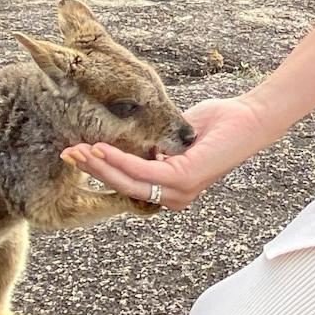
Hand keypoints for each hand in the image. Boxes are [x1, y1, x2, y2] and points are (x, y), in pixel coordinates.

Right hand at [62, 95, 273, 210]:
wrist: (249, 118)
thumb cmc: (218, 124)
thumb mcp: (175, 135)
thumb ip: (153, 142)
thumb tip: (127, 137)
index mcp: (169, 188)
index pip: (126, 184)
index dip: (99, 171)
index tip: (76, 154)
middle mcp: (172, 196)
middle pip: (121, 186)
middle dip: (90, 170)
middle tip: (65, 154)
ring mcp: (178, 191)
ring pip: (127, 181)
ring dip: (98, 165)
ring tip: (76, 151)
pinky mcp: (184, 178)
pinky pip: (142, 171)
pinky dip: (118, 160)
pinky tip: (100, 148)